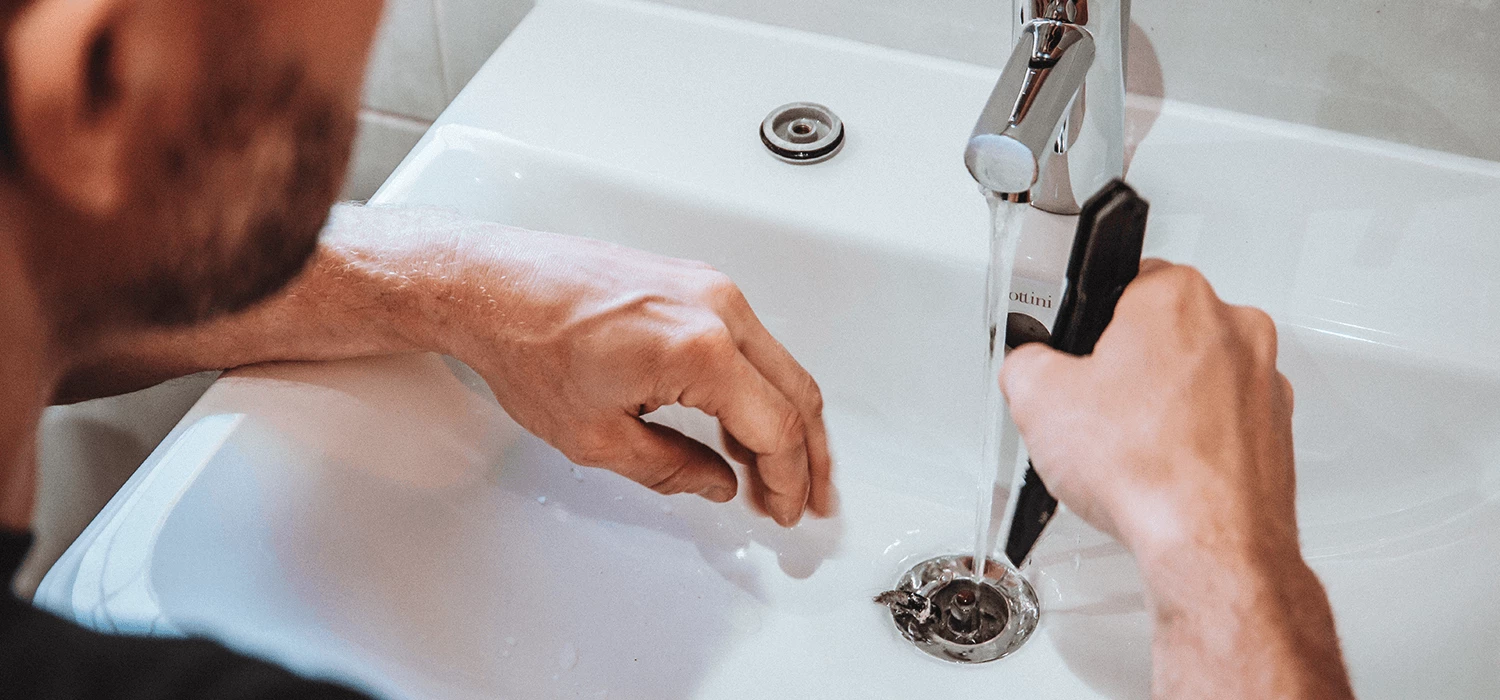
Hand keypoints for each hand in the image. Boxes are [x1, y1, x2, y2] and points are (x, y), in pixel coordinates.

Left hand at [434, 225, 831, 525]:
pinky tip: (744, 423)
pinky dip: (760, 387)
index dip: (789, 480)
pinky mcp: (694, 282)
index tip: (784, 510)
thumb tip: (715, 484)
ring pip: (779, 364)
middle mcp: (715, 307)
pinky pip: (750, 341)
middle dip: (810, 454)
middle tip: (809, 497)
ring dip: (787, 420)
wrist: (492, 284)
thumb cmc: (526, 343)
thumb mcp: (596, 437)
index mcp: (699, 348)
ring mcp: (708, 287)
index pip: (777, 427)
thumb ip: (670, 468)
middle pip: (796, 392)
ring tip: (780, 470)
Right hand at [999, 260, 1296, 561]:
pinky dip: (1196, 440)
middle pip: (1162, 333)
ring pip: (1196, 377)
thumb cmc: (1146, 471)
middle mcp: (1234, 327)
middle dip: (1129, 366)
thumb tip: (1028, 366)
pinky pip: (1224, 421)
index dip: (1089, 328)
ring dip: (1165, 404)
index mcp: (1177, 297)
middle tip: (1098, 410)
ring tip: (1130, 449)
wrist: (1210, 545)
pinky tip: (1162, 472)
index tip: (1079, 359)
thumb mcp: (1036, 400)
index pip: (1122, 283)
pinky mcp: (1278, 430)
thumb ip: (1024, 362)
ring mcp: (1264, 380)